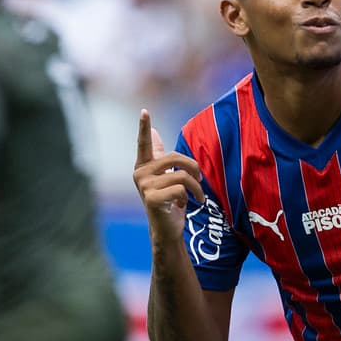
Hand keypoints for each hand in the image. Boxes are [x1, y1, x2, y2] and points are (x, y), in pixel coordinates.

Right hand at [134, 108, 208, 238]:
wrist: (166, 228)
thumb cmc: (168, 201)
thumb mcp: (164, 176)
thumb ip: (158, 156)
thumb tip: (153, 131)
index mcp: (144, 165)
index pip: (143, 143)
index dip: (144, 127)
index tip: (144, 111)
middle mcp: (140, 173)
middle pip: (175, 158)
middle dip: (194, 168)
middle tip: (200, 181)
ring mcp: (144, 186)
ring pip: (182, 176)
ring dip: (196, 188)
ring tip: (195, 197)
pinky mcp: (152, 199)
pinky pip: (180, 189)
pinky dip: (188, 197)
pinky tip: (180, 205)